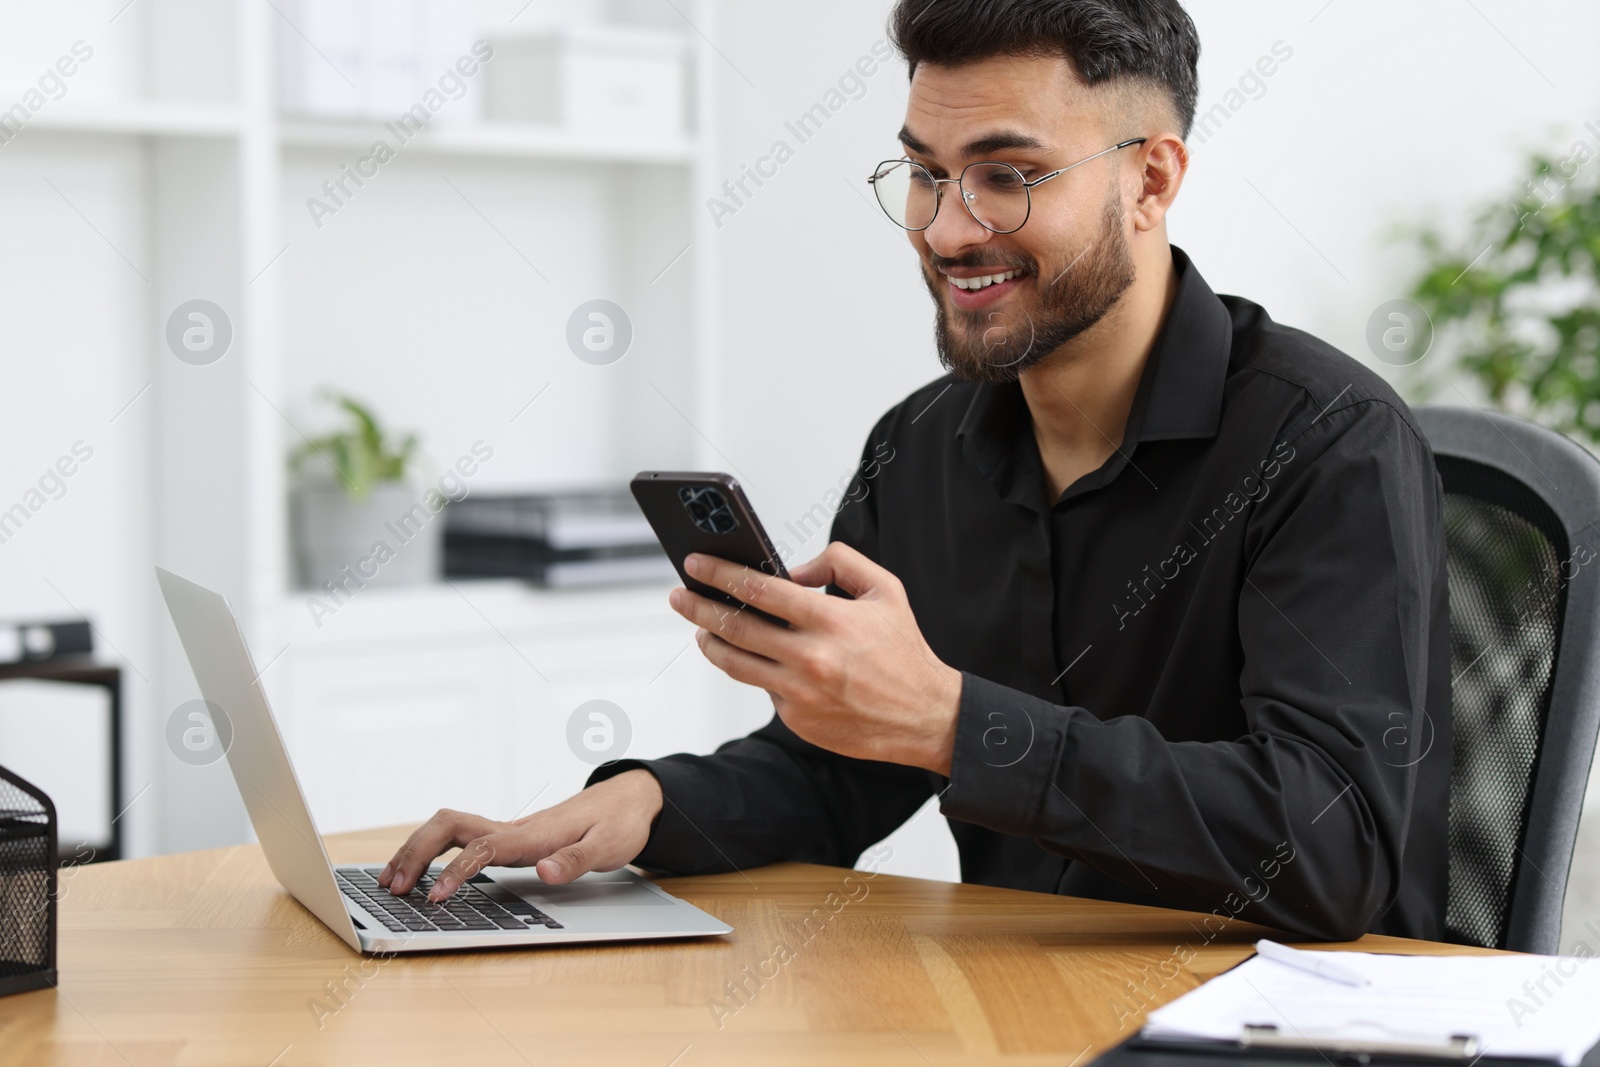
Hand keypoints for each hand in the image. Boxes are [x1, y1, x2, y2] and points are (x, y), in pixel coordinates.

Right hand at [376, 768, 663, 902]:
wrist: (631, 797)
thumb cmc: (620, 823)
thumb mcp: (609, 847)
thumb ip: (576, 860)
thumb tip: (544, 870)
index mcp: (534, 834)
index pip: (483, 848)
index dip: (456, 871)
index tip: (434, 897)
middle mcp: (515, 828)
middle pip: (450, 826)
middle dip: (416, 852)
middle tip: (392, 886)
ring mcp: (510, 830)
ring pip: (450, 827)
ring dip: (416, 849)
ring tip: (390, 879)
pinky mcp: (511, 835)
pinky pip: (461, 837)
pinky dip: (432, 849)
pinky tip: (420, 869)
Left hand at [669, 541, 962, 773]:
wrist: (924, 715)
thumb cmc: (903, 650)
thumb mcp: (884, 589)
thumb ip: (838, 562)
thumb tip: (791, 570)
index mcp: (829, 619)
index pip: (758, 589)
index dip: (719, 574)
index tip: (695, 564)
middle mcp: (810, 657)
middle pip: (734, 627)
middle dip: (699, 607)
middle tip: (679, 595)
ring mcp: (800, 693)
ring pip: (735, 663)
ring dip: (711, 643)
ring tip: (702, 629)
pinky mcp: (796, 719)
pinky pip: (763, 688)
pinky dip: (754, 670)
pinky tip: (754, 659)